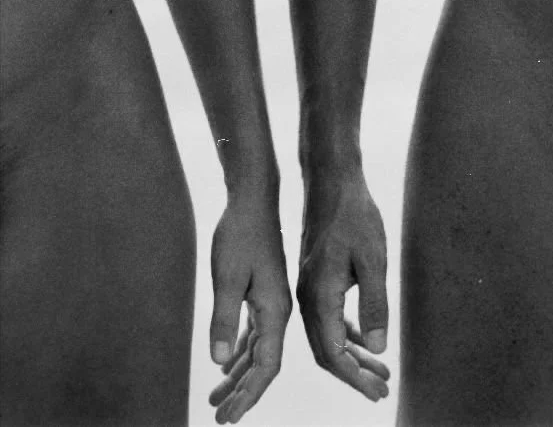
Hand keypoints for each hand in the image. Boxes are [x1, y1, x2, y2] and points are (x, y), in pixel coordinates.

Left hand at [209, 196, 291, 423]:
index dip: (248, 394)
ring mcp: (271, 301)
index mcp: (275, 311)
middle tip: (220, 417)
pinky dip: (240, 350)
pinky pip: (252, 332)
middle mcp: (278, 311)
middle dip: (242, 392)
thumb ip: (224, 318)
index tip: (228, 418)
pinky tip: (229, 362)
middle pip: (263, 363)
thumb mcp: (227, 278)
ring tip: (218, 397)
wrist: (253, 204)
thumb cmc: (240, 236)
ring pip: (257, 349)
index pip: (266, 366)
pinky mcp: (261, 292)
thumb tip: (220, 361)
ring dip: (239, 374)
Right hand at [297, 173, 388, 400]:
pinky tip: (362, 339)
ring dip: (350, 355)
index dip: (355, 377)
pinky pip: (327, 316)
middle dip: (353, 373)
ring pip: (325, 335)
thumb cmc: (354, 217)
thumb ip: (374, 305)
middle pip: (326, 350)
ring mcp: (309, 286)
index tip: (377, 392)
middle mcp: (308, 296)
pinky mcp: (315, 277)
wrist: (332, 184)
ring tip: (378, 370)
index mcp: (320, 295)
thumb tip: (377, 348)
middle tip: (381, 388)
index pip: (333, 353)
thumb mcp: (373, 260)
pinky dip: (344, 333)